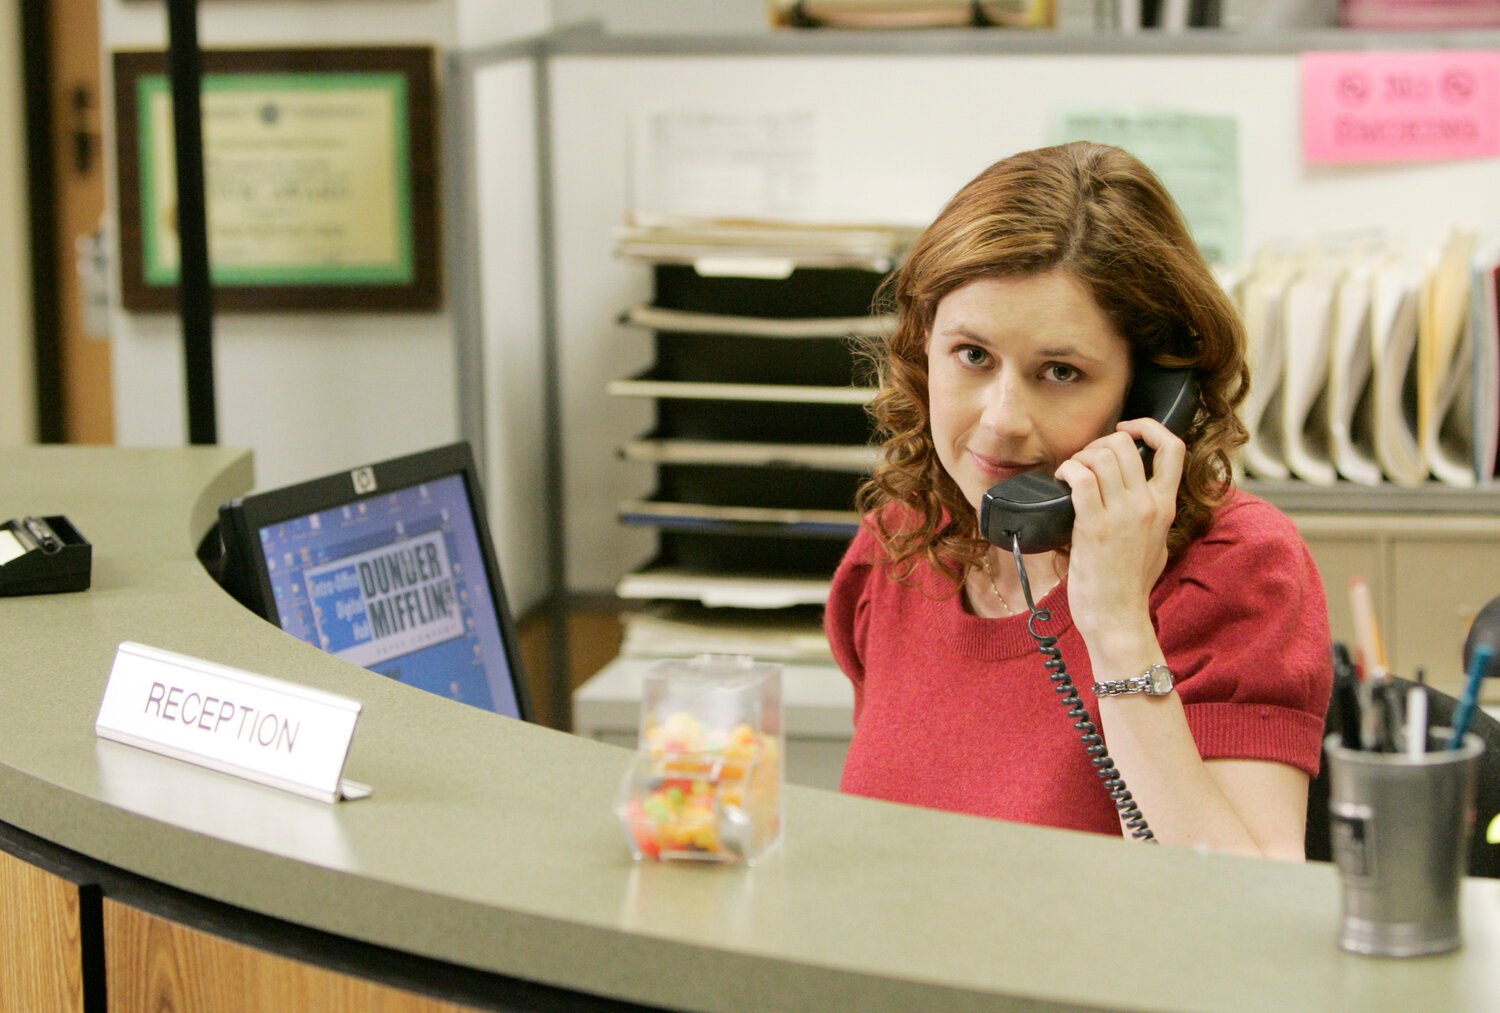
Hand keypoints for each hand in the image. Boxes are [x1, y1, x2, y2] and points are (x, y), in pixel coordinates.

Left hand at [1053, 418, 1183, 659]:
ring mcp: (1122, 514)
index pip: (1174, 448)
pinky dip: (1067, 470)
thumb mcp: (1157, 542)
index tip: (1127, 430)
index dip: (1149, 427)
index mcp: (1166, 506)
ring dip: (1080, 457)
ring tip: (1071, 474)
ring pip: (1101, 456)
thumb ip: (1153, 514)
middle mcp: (1148, 504)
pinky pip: (1081, 478)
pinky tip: (1062, 480)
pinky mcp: (1094, 526)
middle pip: (1126, 445)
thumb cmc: (1129, 585)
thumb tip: (1140, 494)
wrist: (1117, 617)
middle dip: (1099, 443)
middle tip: (1086, 461)